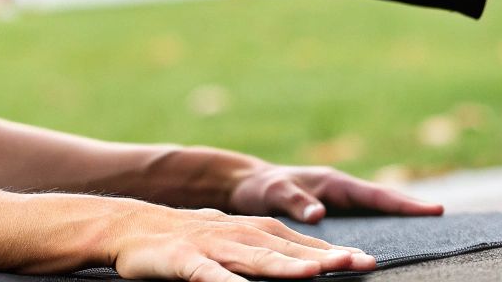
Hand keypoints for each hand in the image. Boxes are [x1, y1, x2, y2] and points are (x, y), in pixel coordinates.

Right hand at [108, 202, 375, 280]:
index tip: (371, 262)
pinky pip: (209, 276)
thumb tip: (309, 262)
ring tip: (315, 273)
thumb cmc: (190, 239)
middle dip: (327, 258)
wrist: (131, 225)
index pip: (304, 245)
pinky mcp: (186, 261)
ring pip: (256, 259)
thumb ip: (268, 252)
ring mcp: (214, 247)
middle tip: (362, 263)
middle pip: (290, 250)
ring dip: (285, 267)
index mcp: (256, 232)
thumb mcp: (234, 242)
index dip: (337, 253)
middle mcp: (241, 235)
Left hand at [226, 162, 444, 223]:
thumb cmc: (259, 188)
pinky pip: (361, 223)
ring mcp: (338, 202)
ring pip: (375, 213)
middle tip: (443, 217)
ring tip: (427, 234)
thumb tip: (320, 214)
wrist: (244, 185)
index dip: (405, 203)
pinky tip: (387, 244)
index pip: (376, 195)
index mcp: (334, 183)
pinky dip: (378, 229)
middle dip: (412, 210)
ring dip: (398, 220)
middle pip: (384, 203)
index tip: (435, 209)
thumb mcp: (274, 192)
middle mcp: (341, 192)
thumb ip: (296, 202)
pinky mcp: (331, 215)